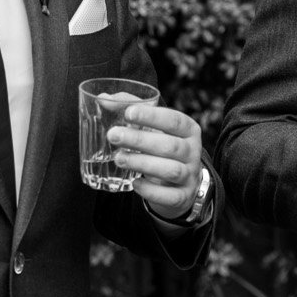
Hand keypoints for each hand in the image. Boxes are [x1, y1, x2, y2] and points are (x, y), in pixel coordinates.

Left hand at [112, 103, 204, 219]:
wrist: (182, 182)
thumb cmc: (162, 147)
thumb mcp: (154, 128)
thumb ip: (133, 111)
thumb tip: (104, 100)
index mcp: (188, 130)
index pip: (174, 120)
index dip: (152, 116)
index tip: (128, 113)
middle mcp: (193, 152)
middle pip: (170, 146)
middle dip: (139, 140)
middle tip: (113, 136)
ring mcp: (190, 176)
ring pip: (171, 170)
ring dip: (142, 163)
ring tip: (118, 158)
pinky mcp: (183, 196)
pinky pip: (170, 196)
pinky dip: (151, 191)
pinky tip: (135, 184)